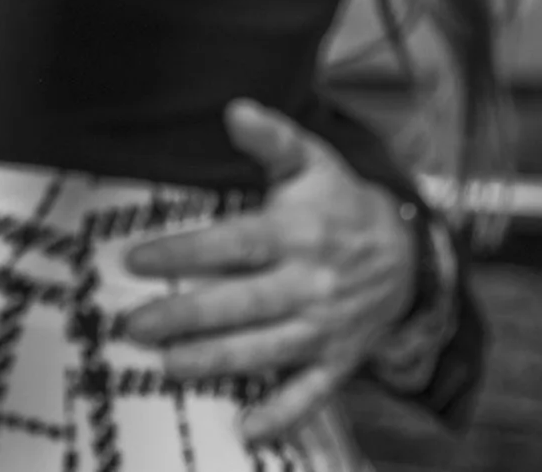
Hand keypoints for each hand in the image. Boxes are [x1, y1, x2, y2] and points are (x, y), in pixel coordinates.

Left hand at [119, 99, 415, 441]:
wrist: (410, 256)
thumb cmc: (339, 203)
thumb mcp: (312, 162)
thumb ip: (272, 139)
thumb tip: (234, 109)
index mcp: (297, 235)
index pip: (234, 246)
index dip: (184, 253)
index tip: (133, 260)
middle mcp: (311, 285)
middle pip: (242, 305)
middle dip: (185, 317)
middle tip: (132, 325)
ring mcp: (326, 327)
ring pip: (266, 350)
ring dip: (215, 362)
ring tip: (166, 366)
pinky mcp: (338, 360)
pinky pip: (310, 393)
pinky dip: (281, 414)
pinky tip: (246, 431)